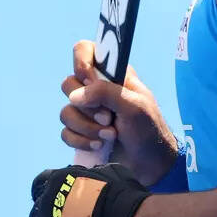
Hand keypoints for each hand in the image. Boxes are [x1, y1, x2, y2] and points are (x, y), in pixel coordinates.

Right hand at [58, 40, 178, 186]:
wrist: (151, 165)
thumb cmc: (149, 129)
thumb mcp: (134, 105)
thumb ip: (105, 93)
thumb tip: (74, 96)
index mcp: (112, 74)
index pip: (85, 50)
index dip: (81, 61)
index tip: (88, 79)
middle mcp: (96, 90)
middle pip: (68, 84)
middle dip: (88, 106)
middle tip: (108, 117)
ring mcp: (87, 113)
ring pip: (66, 112)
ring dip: (86, 127)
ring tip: (110, 135)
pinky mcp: (81, 134)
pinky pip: (65, 133)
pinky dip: (81, 141)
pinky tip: (99, 146)